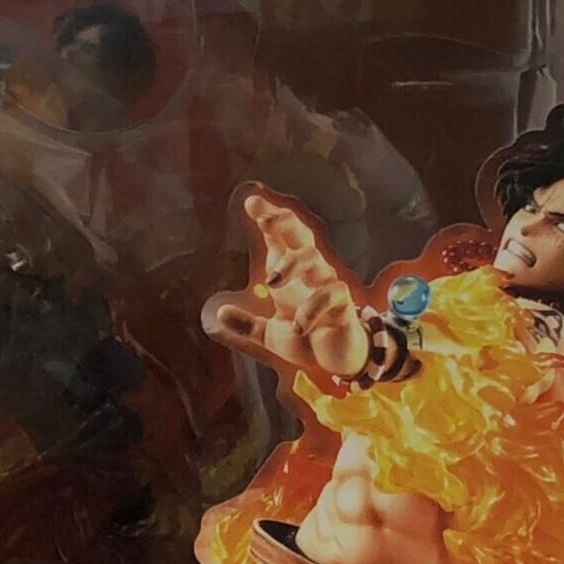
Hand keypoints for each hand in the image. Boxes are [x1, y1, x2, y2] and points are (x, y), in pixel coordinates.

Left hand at [204, 191, 368, 377]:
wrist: (336, 362)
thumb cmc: (305, 338)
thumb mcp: (269, 334)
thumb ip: (246, 325)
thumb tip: (220, 313)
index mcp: (290, 272)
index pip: (280, 237)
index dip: (268, 216)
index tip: (251, 202)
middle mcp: (309, 272)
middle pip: (300, 234)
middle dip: (283, 222)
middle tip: (262, 222)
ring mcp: (327, 284)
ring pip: (313, 258)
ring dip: (291, 264)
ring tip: (271, 281)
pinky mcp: (343, 303)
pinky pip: (331, 294)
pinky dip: (312, 308)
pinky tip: (299, 327)